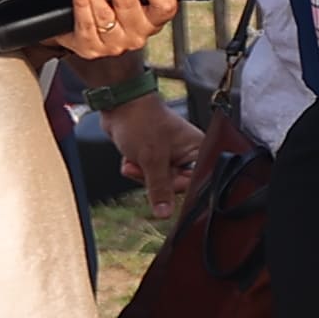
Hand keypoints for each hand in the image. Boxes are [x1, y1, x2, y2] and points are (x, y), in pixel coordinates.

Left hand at [52, 0, 177, 69]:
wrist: (83, 31)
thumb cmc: (114, 5)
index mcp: (154, 20)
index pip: (165, 5)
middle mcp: (137, 35)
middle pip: (128, 6)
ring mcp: (115, 44)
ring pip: (105, 14)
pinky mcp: (91, 48)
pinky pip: (86, 23)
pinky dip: (80, 2)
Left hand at [103, 81, 202, 209]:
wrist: (120, 105)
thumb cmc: (141, 121)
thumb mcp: (152, 159)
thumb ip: (160, 188)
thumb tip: (165, 212)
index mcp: (198, 150)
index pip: (194, 182)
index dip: (176, 186)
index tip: (161, 182)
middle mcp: (188, 153)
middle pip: (174, 184)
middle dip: (152, 179)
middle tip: (143, 167)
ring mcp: (171, 155)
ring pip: (158, 182)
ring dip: (141, 174)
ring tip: (135, 159)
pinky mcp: (156, 156)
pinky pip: (148, 175)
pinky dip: (136, 169)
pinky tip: (132, 157)